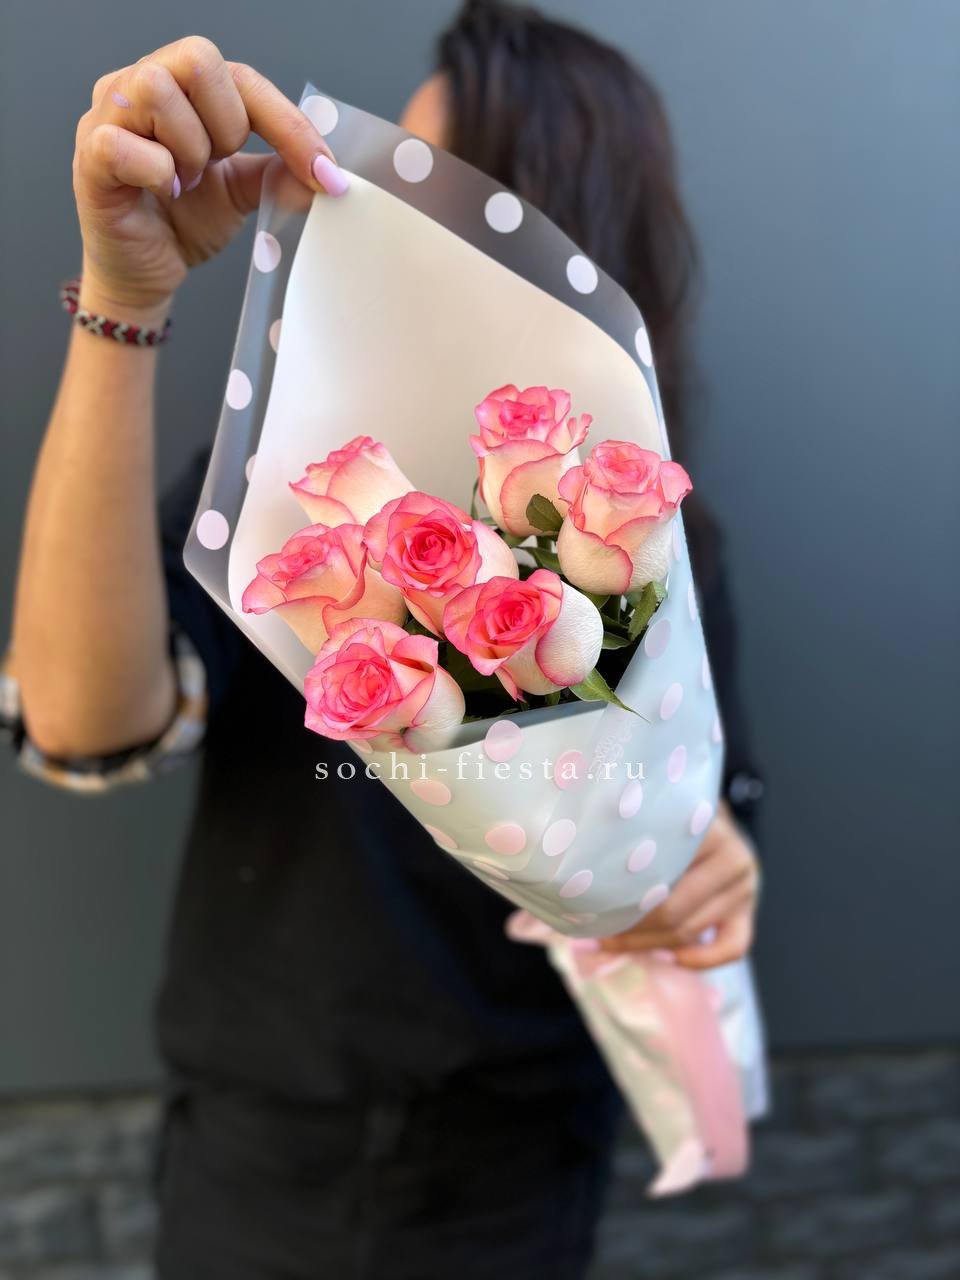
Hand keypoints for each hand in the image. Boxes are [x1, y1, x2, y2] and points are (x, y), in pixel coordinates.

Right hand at [73, 35, 346, 320]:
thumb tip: (328, 176)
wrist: (147, 270)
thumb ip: (280, 175)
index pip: (242, 77)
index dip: (287, 122)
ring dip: (188, 148)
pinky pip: (127, 145)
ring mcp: (108, 114)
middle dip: (225, 124)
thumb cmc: (185, 219)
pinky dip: (158, 174)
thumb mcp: (244, 192)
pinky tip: (163, 194)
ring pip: (157, 90)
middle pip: (198, 60)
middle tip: (217, 167)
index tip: (323, 172)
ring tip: (185, 182)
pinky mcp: (90, 154)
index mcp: (184, 86)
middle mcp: (141, 84)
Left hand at [599, 802, 759, 968]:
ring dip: (648, 945)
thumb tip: (580, 883)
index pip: (658, 874)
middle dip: (628, 928)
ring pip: (690, 932)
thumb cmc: (669, 817)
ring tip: (611, 943)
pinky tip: (666, 958)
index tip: (586, 908)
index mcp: (706, 828)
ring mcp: (744, 887)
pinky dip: (699, 960)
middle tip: (593, 933)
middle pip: (672, 911)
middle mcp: (733, 857)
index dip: (618, 895)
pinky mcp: (747, 912)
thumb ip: (628, 838)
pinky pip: (732, 948)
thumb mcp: (652, 814)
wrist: (710, 816)